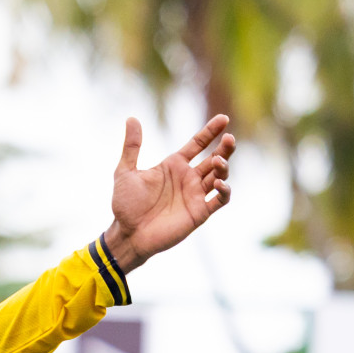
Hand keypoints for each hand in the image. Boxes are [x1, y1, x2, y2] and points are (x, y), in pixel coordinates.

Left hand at [103, 115, 234, 273]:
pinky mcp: (199, 212)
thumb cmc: (125, 205)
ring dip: (223, 167)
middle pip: (215, 158)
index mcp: (174, 166)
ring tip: (218, 161)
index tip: (223, 119)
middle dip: (224, 148)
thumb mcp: (125, 172)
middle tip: (228, 138)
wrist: (127, 234)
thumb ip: (132, 147)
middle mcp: (188, 178)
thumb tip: (131, 118)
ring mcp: (195, 195)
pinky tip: (218, 183)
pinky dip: (225, 190)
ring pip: (220, 176)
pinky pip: (220, 200)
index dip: (210, 131)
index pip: (198, 144)